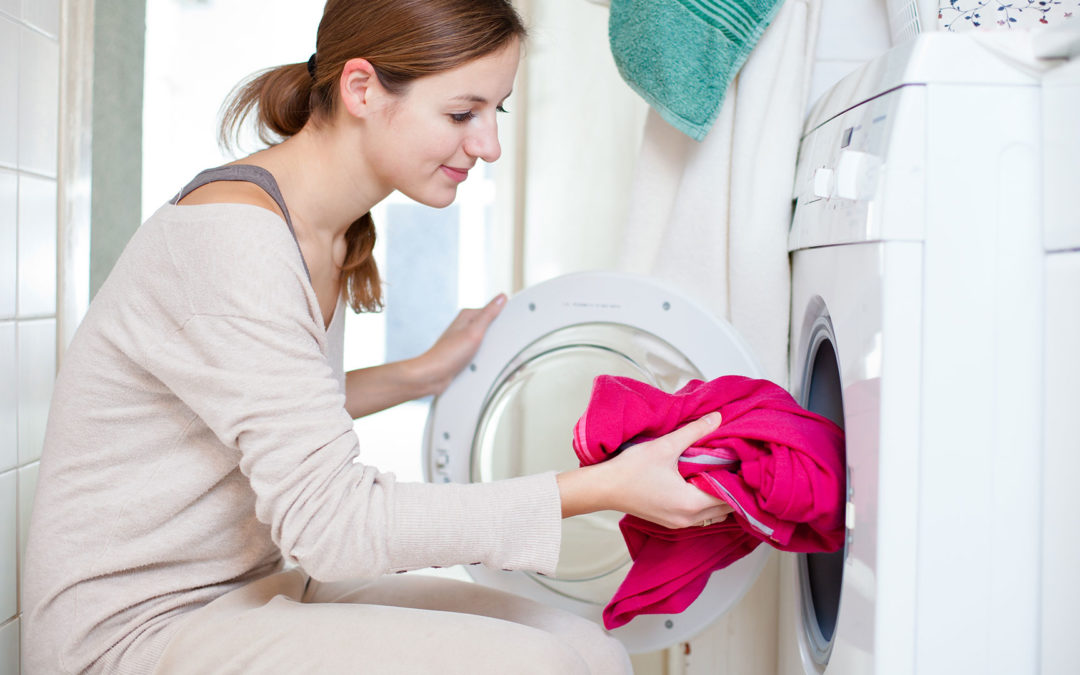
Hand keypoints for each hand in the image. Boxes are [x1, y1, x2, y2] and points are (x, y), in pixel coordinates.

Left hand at [415, 294, 505, 395]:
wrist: (433, 377)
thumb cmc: (447, 355)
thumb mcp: (473, 332)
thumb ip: (488, 314)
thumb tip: (501, 298)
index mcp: (468, 317)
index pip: (494, 312)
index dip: (506, 319)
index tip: (516, 327)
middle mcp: (467, 327)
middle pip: (493, 329)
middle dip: (503, 340)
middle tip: (510, 349)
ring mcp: (467, 342)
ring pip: (490, 344)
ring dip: (497, 353)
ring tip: (499, 361)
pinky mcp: (467, 355)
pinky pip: (484, 356)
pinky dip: (490, 362)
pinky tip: (492, 368)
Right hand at [558, 412, 733, 528]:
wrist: (603, 488)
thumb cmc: (630, 470)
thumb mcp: (665, 446)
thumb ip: (694, 432)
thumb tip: (717, 418)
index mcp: (690, 503)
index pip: (729, 495)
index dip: (738, 478)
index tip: (742, 461)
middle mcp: (688, 519)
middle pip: (725, 507)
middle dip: (731, 487)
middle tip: (733, 464)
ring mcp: (679, 523)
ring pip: (713, 513)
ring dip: (718, 496)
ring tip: (717, 472)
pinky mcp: (670, 522)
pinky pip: (699, 516)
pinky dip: (705, 502)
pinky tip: (699, 482)